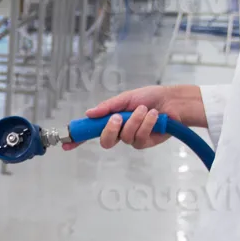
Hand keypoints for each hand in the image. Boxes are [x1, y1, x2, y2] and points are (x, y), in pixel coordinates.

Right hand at [63, 85, 206, 151]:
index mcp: (112, 120)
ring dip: (135, 121)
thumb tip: (88, 113)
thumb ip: (107, 107)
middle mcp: (120, 131)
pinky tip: (155, 116)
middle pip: (106, 141)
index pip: (92, 132)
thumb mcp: (125, 98)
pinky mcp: (146, 143)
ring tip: (145, 109)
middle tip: (118, 118)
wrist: (172, 101)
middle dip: (110, 129)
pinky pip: (140, 138)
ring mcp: (133, 138)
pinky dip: (146, 124)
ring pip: (125, 137)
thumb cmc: (150, 97)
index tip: (67, 143)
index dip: (79, 139)